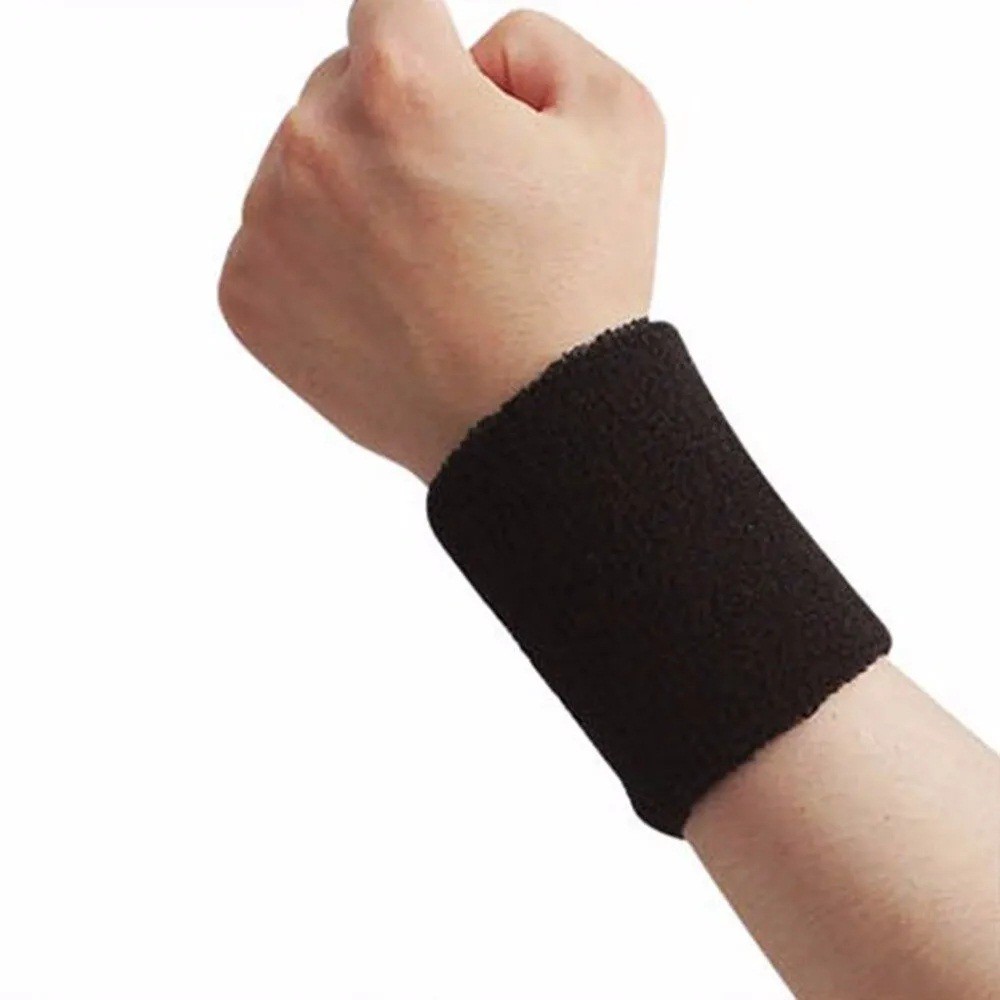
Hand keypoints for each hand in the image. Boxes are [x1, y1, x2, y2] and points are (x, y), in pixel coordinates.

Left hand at [218, 1, 665, 481]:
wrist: (531, 425)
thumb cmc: (581, 284)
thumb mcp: (621, 121)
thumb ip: (538, 42)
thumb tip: (472, 54)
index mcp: (400, 85)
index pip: (392, 3)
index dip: (436, 46)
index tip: (452, 95)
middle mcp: (312, 145)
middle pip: (341, 86)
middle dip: (398, 121)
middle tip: (462, 206)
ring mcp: (268, 226)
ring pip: (302, 165)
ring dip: (354, 190)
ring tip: (425, 265)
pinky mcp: (246, 296)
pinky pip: (276, 240)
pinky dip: (320, 259)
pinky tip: (381, 301)